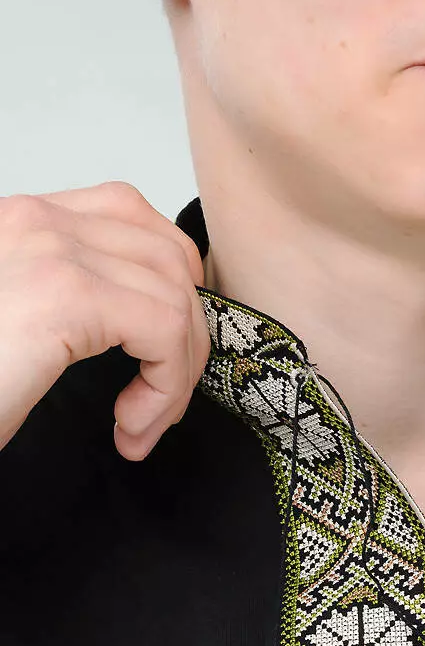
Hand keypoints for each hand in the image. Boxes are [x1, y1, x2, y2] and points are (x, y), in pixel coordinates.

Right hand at [0, 181, 209, 458]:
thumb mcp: (18, 329)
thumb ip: (70, 307)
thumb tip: (147, 324)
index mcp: (23, 223)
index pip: (133, 219)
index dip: (168, 290)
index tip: (155, 361)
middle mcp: (37, 221)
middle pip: (168, 254)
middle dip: (186, 336)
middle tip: (160, 401)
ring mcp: (51, 250)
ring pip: (175, 295)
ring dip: (178, 372)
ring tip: (140, 422)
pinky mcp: (65, 295)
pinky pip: (165, 329)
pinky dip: (166, 387)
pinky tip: (128, 426)